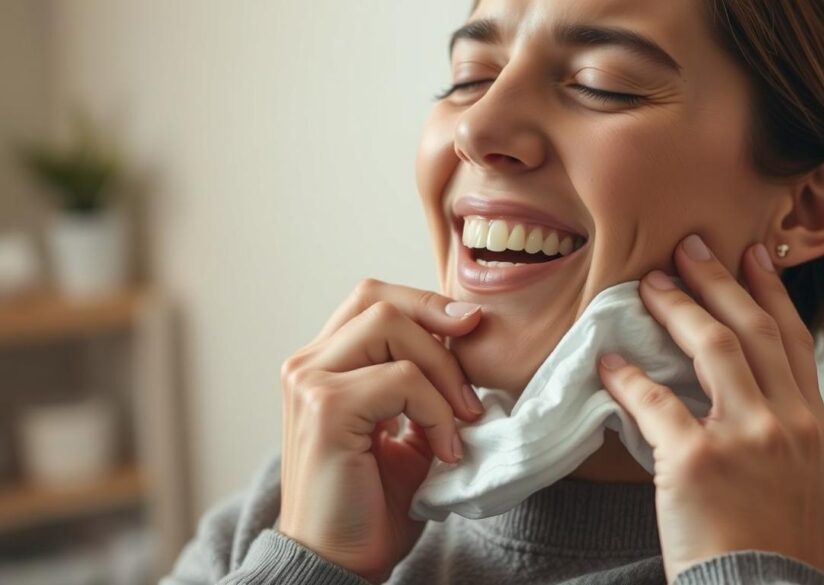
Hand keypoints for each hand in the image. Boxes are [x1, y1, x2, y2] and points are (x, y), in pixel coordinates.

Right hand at [277, 279, 485, 583]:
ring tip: (463, 419)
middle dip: (438, 323)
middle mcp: (306, 365)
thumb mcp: (405, 430)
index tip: (471, 329)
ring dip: (443, 370)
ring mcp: (309, 382)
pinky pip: (402, 378)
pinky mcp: (325, 408)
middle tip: (472, 378)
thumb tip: (468, 342)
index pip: (373, 301)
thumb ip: (421, 385)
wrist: (338, 563)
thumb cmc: (370, 502)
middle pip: (379, 299)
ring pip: (391, 326)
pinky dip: (437, 410)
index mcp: (322, 366)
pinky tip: (445, 450)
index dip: (426, 305)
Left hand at [597, 235, 823, 582]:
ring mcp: (746, 438)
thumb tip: (749, 397)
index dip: (770, 292)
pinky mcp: (696, 461)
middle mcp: (789, 423)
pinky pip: (655, 402)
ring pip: (714, 348)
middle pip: (753, 329)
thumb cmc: (776, 547)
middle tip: (692, 246)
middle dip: (720, 280)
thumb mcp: (804, 482)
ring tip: (651, 284)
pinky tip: (609, 361)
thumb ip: (785, 432)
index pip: (792, 341)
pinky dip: (628, 377)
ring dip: (679, 308)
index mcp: (816, 427)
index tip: (754, 254)